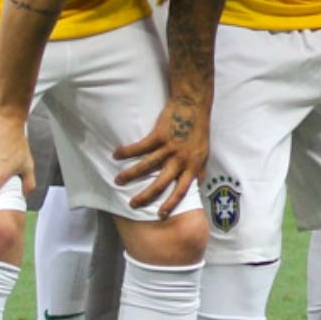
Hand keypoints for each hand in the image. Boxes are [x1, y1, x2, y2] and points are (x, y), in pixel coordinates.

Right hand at [113, 94, 207, 215]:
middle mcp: (180, 160)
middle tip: (133, 205)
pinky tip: (116, 154)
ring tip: (118, 180)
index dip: (171, 203)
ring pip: (146, 166)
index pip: (182, 190)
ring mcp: (169, 148)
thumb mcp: (204, 152)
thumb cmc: (198, 129)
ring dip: (130, 175)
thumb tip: (198, 183)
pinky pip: (139, 147)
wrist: (194, 104)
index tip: (160, 215)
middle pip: (161, 183)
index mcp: (192, 166)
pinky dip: (126, 151)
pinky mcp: (159, 135)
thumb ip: (199, 169)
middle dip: (146, 196)